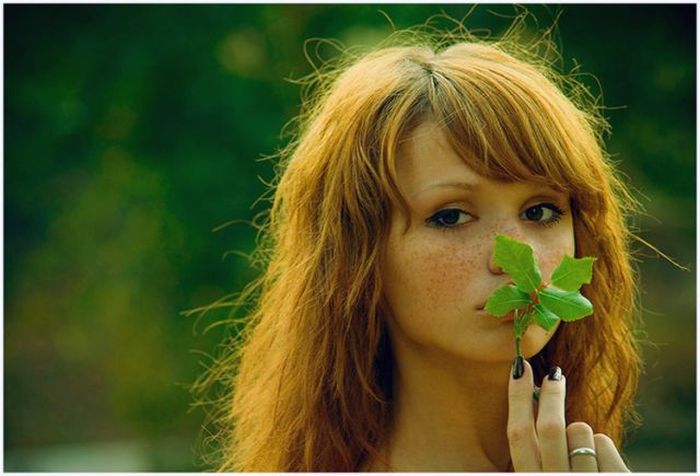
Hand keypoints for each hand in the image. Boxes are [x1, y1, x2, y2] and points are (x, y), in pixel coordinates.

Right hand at [507, 358, 629, 471]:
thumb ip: (536, 453)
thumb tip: (535, 400)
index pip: (518, 434)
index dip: (518, 397)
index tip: (520, 367)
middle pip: (550, 428)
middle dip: (551, 395)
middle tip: (554, 375)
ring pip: (580, 431)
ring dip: (580, 431)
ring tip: (581, 450)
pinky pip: (604, 443)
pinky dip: (602, 446)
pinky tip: (600, 464)